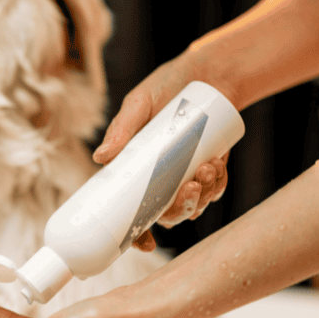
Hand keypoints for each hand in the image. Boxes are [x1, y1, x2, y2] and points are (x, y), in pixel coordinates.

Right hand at [92, 62, 230, 249]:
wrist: (208, 73)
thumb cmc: (166, 86)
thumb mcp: (140, 104)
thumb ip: (122, 129)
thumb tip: (100, 158)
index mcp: (135, 170)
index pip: (131, 212)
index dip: (136, 235)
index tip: (145, 244)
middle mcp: (159, 179)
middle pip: (167, 215)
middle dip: (181, 209)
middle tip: (191, 186)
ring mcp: (185, 175)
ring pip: (193, 205)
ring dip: (203, 194)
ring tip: (208, 167)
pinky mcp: (209, 169)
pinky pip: (215, 189)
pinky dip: (218, 183)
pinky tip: (217, 164)